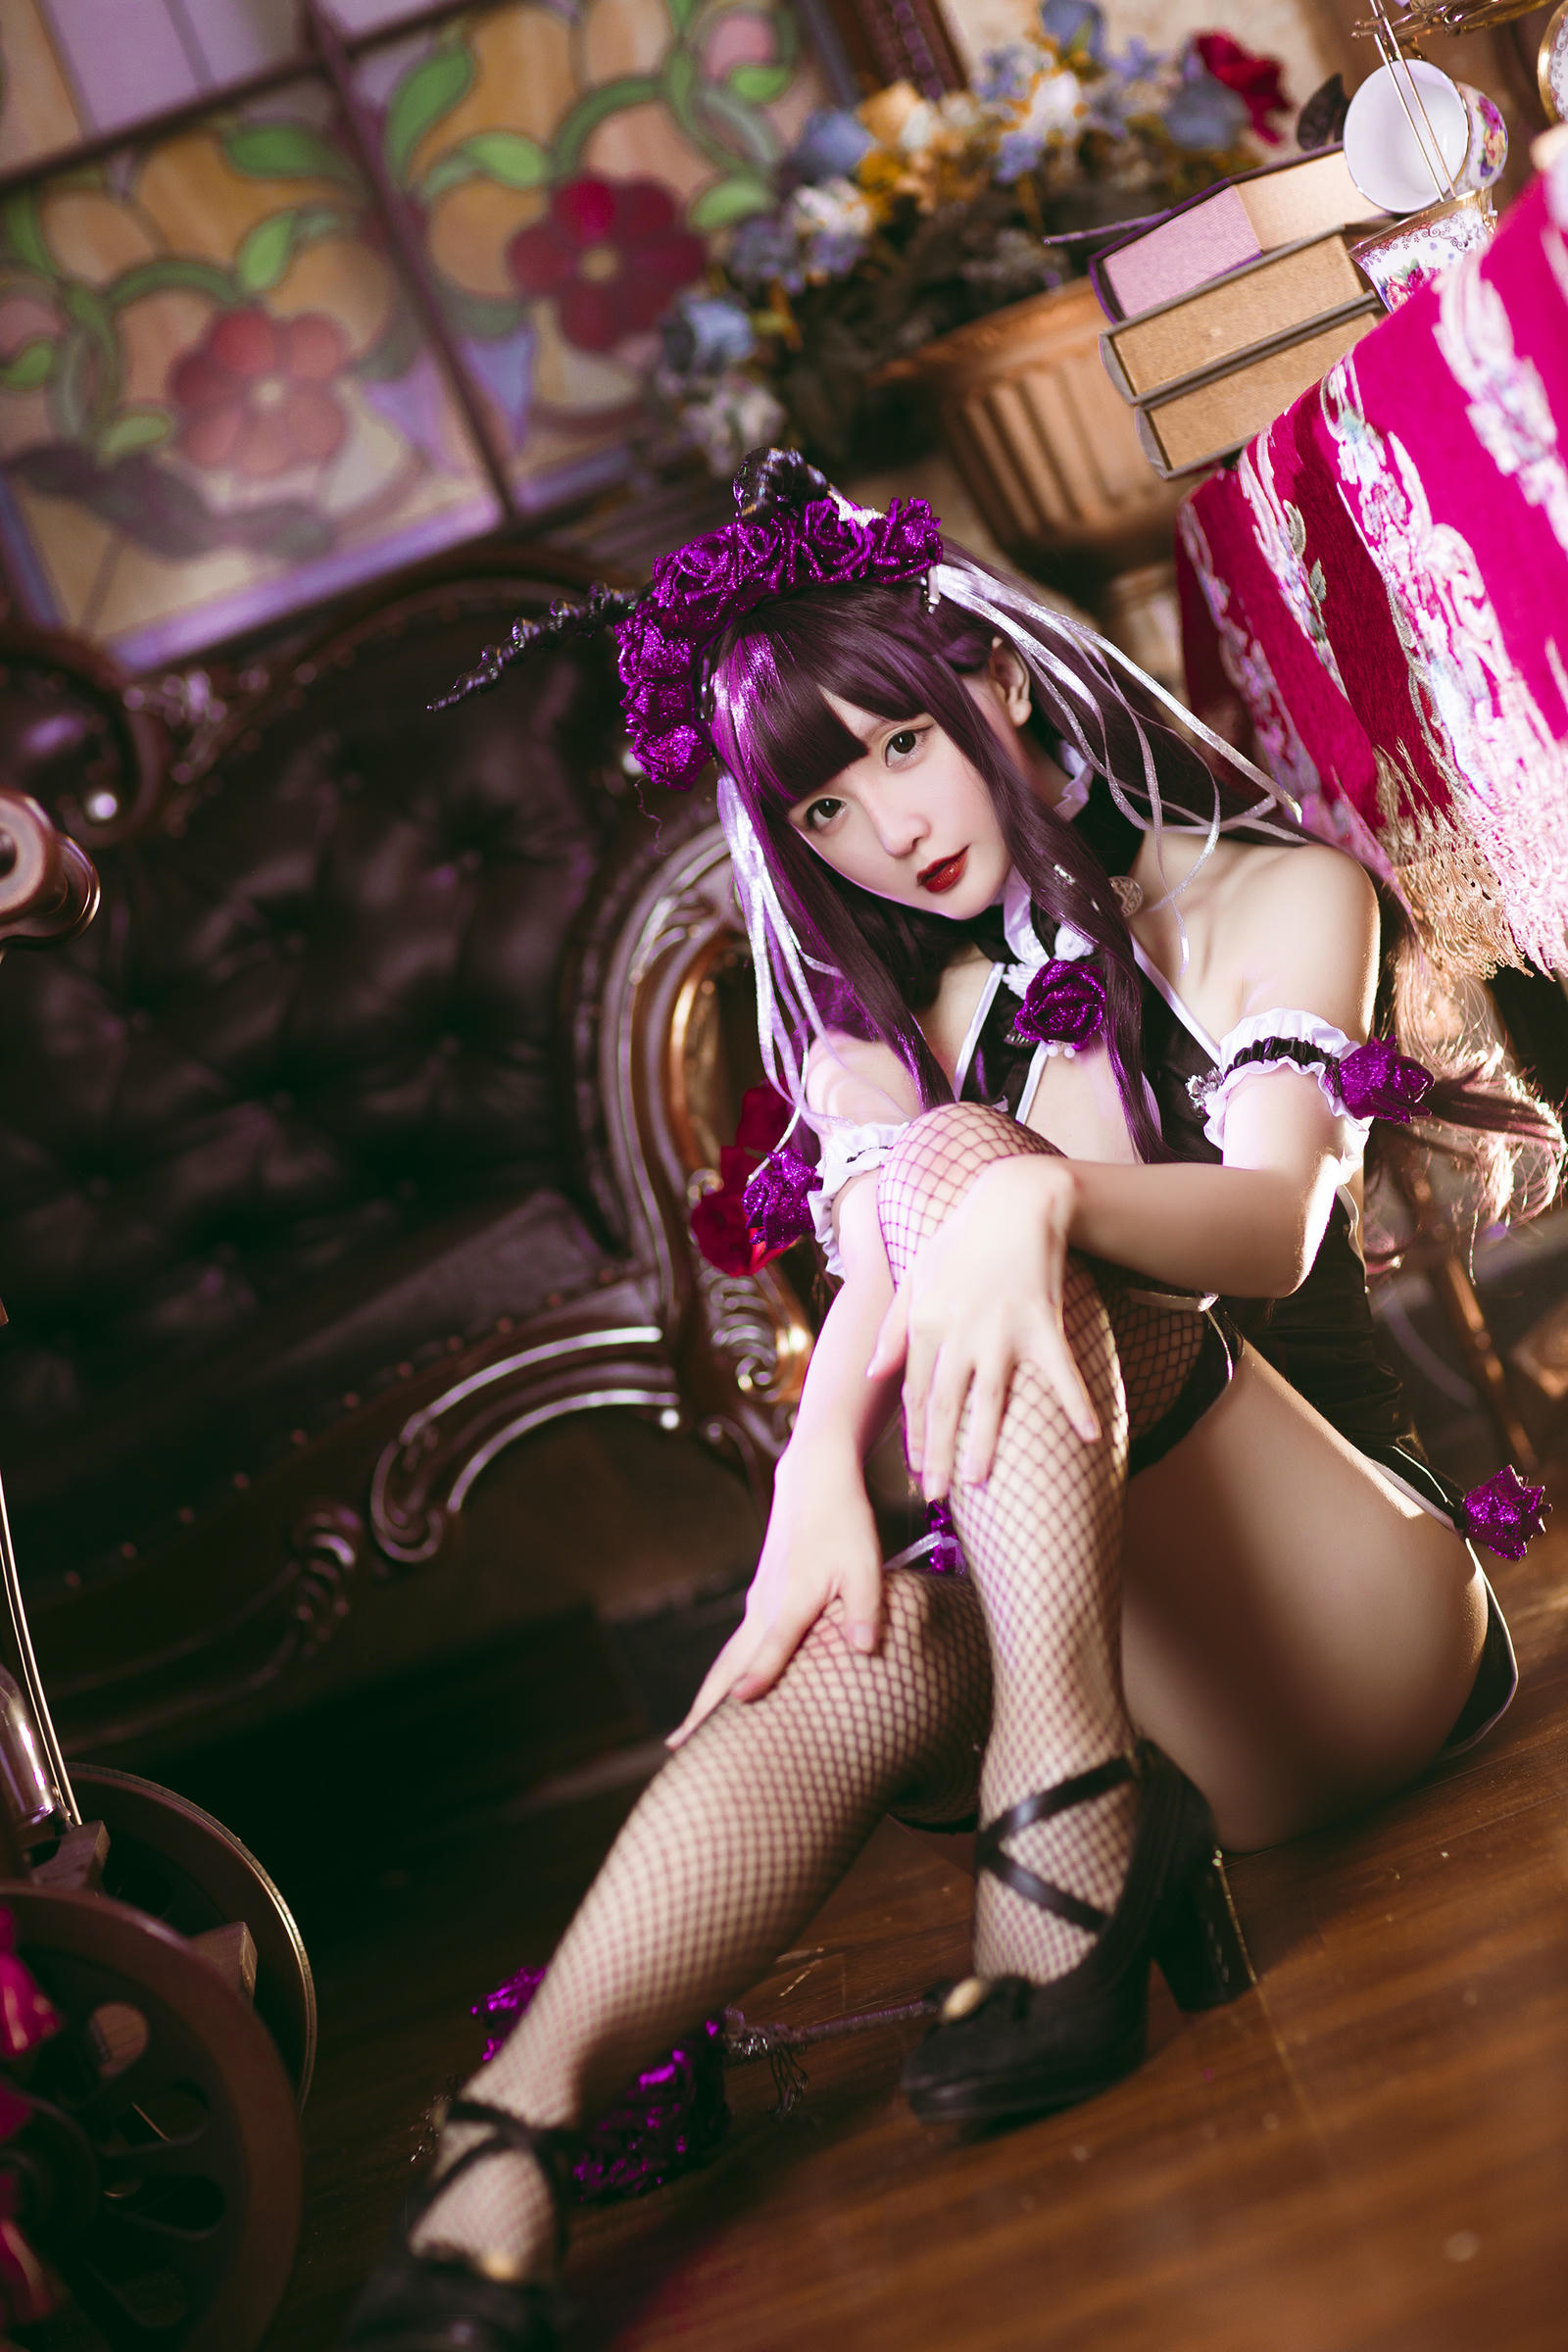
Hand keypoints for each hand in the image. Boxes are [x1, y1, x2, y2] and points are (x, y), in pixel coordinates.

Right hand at [668, 1446, 882, 1746]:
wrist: (813, 1481)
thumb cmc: (844, 1522)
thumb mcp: (867, 1563)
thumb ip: (865, 1608)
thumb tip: (865, 1649)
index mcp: (793, 1597)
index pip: (774, 1643)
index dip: (761, 1673)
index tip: (740, 1703)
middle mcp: (766, 1604)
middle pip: (728, 1664)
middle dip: (704, 1707)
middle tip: (677, 1747)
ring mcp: (758, 1602)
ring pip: (728, 1657)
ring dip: (707, 1696)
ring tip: (687, 1736)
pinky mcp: (761, 1599)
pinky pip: (738, 1646)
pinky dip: (724, 1674)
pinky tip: (726, 1693)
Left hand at [866, 1153, 1098, 1503]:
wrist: (1013, 1199)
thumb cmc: (962, 1239)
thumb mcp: (915, 1277)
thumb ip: (892, 1328)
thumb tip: (873, 1373)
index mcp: (923, 1324)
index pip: (914, 1393)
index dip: (915, 1434)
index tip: (917, 1470)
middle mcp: (957, 1334)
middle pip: (943, 1406)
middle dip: (938, 1455)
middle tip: (936, 1495)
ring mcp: (999, 1331)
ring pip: (988, 1400)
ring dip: (984, 1444)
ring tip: (979, 1483)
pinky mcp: (1040, 1323)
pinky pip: (1060, 1372)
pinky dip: (1076, 1404)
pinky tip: (1090, 1437)